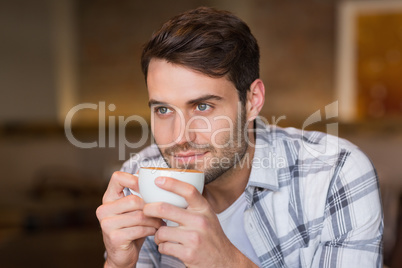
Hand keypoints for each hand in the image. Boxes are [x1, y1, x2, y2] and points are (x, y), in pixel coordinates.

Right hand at [96, 171, 163, 267]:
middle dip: (151, 207)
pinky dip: (151, 230)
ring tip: (159, 222)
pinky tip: (154, 231)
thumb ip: (138, 194)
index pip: (117, 178)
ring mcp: (107, 224)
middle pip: (134, 200)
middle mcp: (104, 209)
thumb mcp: (133, 210)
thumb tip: (147, 175)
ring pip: (140, 216)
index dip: (133, 179)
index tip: (147, 186)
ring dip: (154, 220)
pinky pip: (140, 229)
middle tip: (160, 213)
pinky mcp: (115, 237)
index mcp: (108, 198)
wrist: (122, 255)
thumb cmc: (131, 228)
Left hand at [143, 176, 257, 267]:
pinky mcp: (188, 253)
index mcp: (204, 209)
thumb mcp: (207, 216)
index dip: (171, 183)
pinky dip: (162, 247)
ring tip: (162, 237)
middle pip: (165, 208)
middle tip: (145, 210)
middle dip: (149, 209)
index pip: (188, 190)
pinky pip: (164, 247)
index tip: (158, 180)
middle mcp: (200, 221)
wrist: (224, 261)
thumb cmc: (211, 237)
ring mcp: (194, 237)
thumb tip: (170, 191)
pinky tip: (169, 247)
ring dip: (157, 235)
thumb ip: (192, 206)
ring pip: (161, 231)